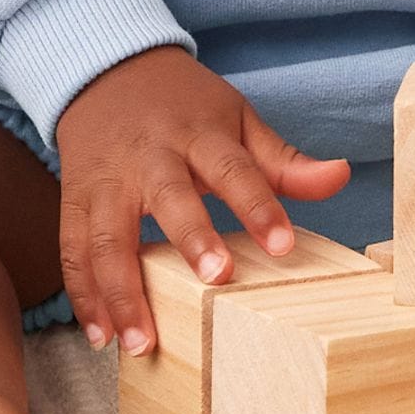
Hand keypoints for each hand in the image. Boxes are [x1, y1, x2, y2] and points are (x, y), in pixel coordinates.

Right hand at [53, 44, 352, 355]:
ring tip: (141, 344)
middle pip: (168, 197)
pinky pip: (72, 251)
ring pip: (106, 236)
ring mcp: (106, 181)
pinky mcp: (73, 200)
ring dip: (121, 291)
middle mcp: (149, 158)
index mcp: (196, 134)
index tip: (283, 246)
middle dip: (190, 238)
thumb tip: (342, 176)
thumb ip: (283, 159)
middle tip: (214, 281)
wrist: (105, 69)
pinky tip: (101, 335)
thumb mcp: (236, 118)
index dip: (259, 205)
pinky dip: (84, 295)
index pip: (233, 169)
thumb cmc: (182, 105)